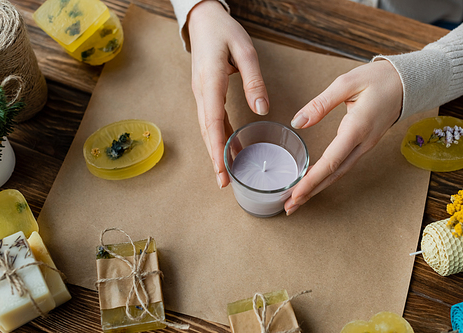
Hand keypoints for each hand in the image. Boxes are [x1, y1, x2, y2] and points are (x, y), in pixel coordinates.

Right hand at [188, 0, 268, 188]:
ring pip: (207, 128)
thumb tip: (261, 109)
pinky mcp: (206, 93)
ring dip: (216, 151)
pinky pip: (211, 119)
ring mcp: (201, 93)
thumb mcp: (244, 49)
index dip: (217, 148)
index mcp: (210, 81)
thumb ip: (253, 80)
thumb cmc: (224, 31)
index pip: (212, 121)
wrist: (203, 20)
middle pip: (206, 131)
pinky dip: (220, 136)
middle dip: (214, 158)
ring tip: (227, 173)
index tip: (222, 170)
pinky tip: (231, 147)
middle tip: (224, 183)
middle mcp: (201, 92)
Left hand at [284, 60, 402, 214]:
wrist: (409, 83)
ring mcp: (365, 146)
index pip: (330, 161)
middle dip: (310, 193)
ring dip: (318, 188)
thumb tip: (298, 122)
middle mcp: (362, 143)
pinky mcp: (364, 145)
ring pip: (339, 173)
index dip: (311, 180)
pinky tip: (314, 182)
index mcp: (357, 128)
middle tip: (289, 207)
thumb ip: (321, 103)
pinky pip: (343, 166)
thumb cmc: (379, 80)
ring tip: (297, 200)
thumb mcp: (347, 83)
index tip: (295, 193)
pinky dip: (327, 177)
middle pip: (334, 175)